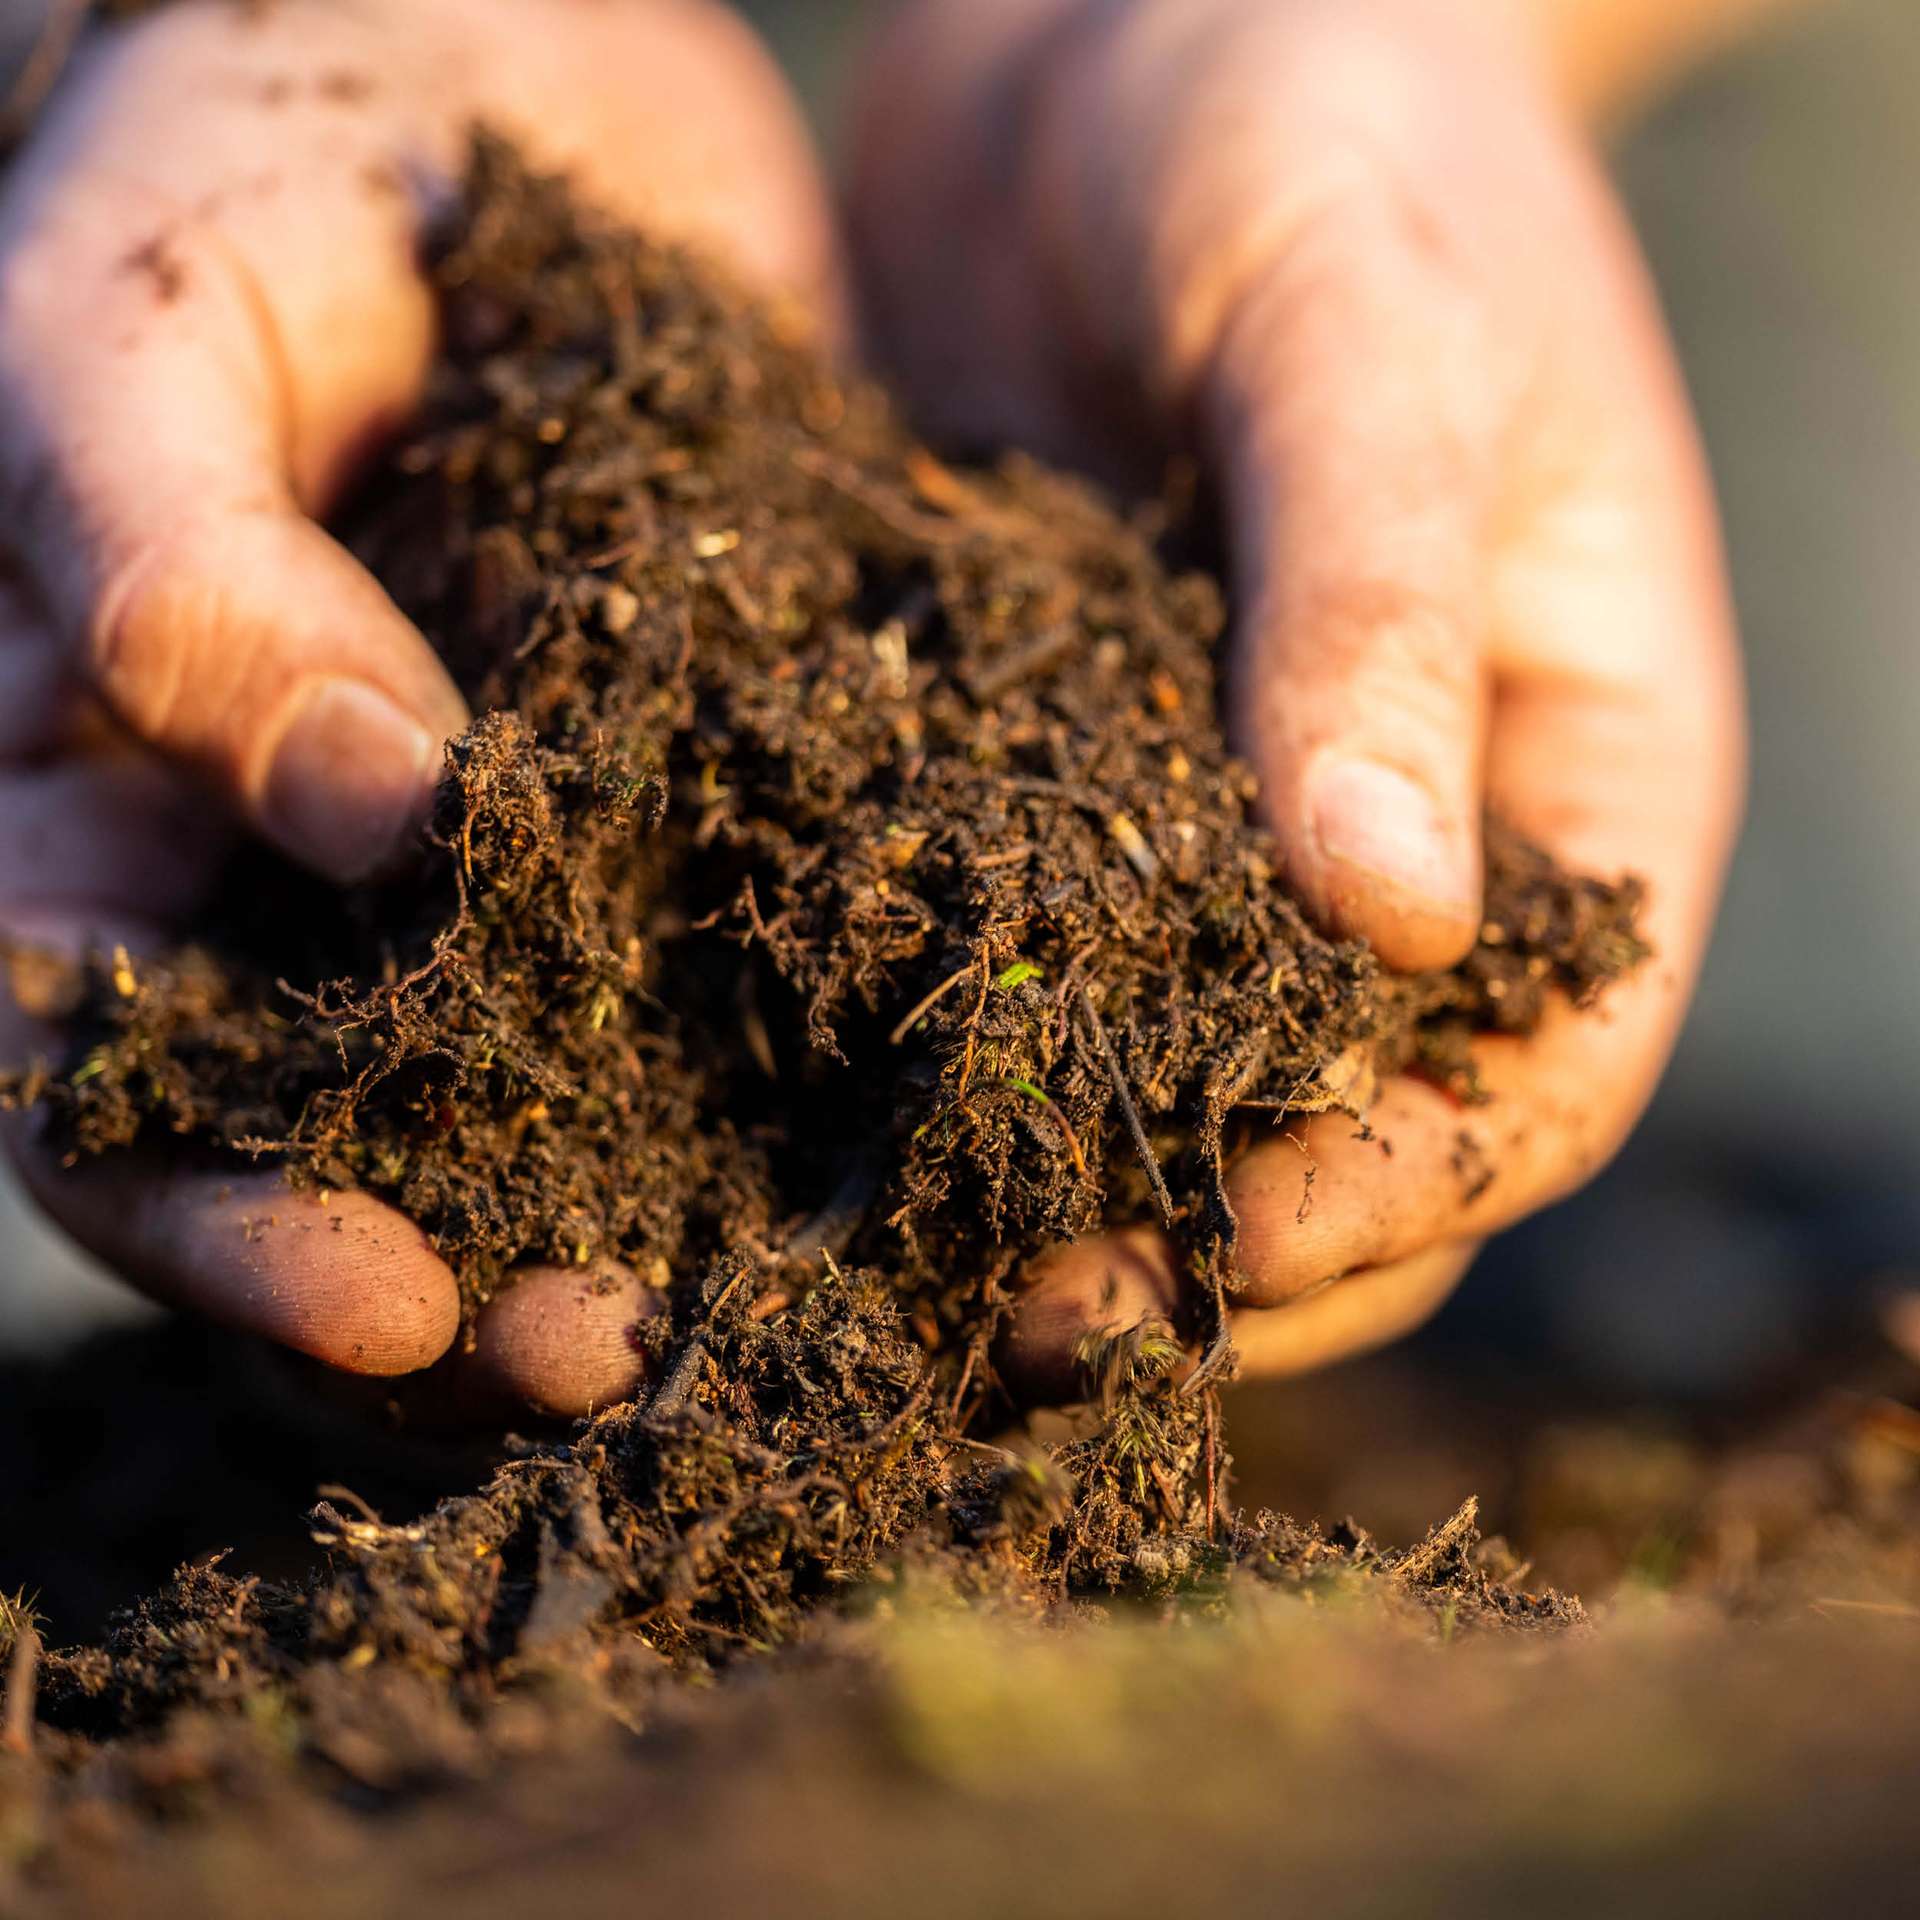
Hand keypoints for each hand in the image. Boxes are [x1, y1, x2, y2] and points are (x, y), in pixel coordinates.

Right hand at [0, 0, 838, 1410]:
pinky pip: (729, 943)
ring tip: (786, 1297)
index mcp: (101, 802)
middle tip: (619, 1353)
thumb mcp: (139, 322)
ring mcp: (505, 839)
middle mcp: (296, 867)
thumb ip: (166, 549)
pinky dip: (799, 1052)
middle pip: (346, 1146)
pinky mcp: (689, 780)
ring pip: (549, 1086)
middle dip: (464, 1269)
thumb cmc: (244, 148)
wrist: (481, 42)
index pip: (109, 1084)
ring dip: (649, 1206)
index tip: (404, 1300)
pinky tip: (911, 1122)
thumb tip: (348, 797)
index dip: (230, 1219)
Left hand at [851, 0, 1745, 1393]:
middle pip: (1348, 1133)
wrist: (1128, 10)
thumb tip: (1399, 922)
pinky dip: (934, 1044)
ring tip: (896, 1253)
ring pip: (1168, 1080)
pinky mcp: (1053, 774)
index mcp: (1570, 774)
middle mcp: (1403, 837)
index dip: (1393, 1190)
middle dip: (1201, 1239)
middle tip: (1011, 1307)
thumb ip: (1374, 605)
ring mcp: (1218, 822)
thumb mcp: (1371, 327)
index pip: (1534, 1076)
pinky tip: (802, 1090)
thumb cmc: (1320, 116)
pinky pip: (1016, 956)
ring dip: (1051, 1183)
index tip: (1212, 1237)